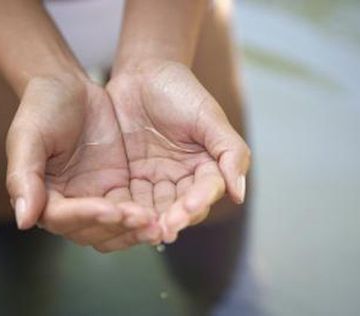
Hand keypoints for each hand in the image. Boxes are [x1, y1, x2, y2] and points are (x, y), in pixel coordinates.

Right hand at [6, 74, 160, 250]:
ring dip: (134, 229)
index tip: (109, 209)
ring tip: (157, 224)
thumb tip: (23, 220)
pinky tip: (163, 214)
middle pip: (92, 231)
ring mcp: (97, 196)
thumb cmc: (42, 107)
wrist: (70, 86)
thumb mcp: (28, 136)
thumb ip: (23, 176)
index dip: (85, 216)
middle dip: (117, 228)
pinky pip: (133, 209)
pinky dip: (146, 215)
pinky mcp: (118, 187)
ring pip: (115, 227)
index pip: (62, 218)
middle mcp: (71, 203)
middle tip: (143, 220)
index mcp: (44, 195)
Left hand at [107, 60, 250, 242]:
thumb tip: (240, 194)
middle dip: (173, 219)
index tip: (187, 211)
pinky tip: (119, 216)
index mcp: (206, 166)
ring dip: (149, 220)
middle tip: (162, 230)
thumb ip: (230, 152)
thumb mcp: (209, 117)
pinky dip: (126, 209)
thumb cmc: (180, 90)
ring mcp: (155, 179)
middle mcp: (183, 178)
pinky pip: (129, 199)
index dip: (198, 202)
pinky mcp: (130, 178)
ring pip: (155, 208)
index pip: (206, 190)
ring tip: (140, 227)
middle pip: (181, 207)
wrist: (142, 73)